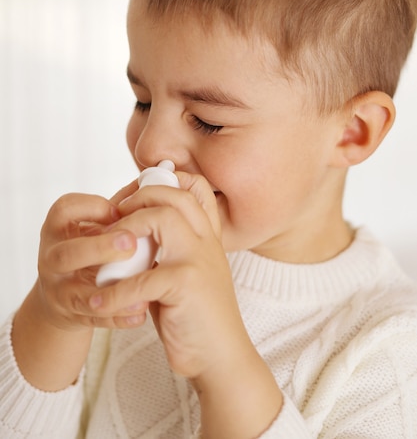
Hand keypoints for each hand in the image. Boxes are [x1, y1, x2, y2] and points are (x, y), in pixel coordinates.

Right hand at [35, 187, 148, 330]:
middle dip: (100, 247)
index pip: (65, 210)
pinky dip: (119, 316)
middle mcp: (52, 258)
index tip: (119, 210)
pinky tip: (142, 311)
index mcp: (59, 227)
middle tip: (131, 243)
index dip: (92, 208)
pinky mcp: (72, 315)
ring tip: (143, 281)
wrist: (67, 293)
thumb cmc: (91, 246)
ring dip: (111, 287)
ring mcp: (59, 289)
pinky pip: (95, 318)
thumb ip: (124, 203)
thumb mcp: (97, 224)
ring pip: (76, 291)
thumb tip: (158, 176)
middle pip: (67, 253)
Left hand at [88, 172, 253, 375]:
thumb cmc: (195, 315)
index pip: (197, 189)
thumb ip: (164, 250)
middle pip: (175, 195)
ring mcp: (198, 259)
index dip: (167, 181)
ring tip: (108, 248)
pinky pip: (141, 278)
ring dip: (126, 230)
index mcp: (207, 236)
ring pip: (162, 218)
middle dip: (139, 197)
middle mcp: (206, 241)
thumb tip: (125, 232)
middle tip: (116, 215)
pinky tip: (101, 301)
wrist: (221, 356)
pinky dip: (115, 291)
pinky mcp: (186, 284)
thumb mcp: (185, 272)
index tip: (138, 192)